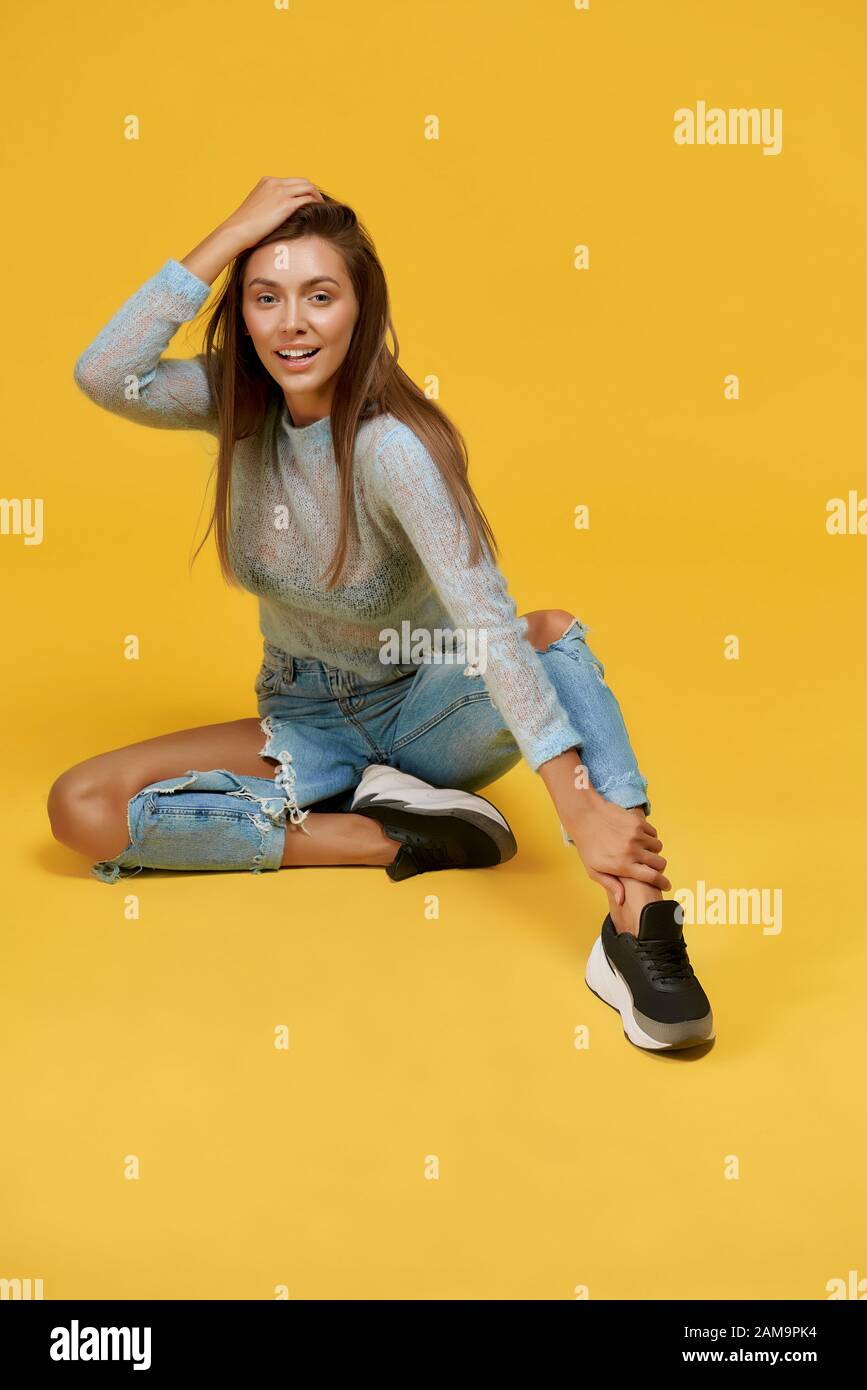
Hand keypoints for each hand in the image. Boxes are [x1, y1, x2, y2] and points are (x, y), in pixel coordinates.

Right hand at [219, 175, 325, 252]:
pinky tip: (319, 212)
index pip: (292, 181)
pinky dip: (315, 204)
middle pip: (303, 181)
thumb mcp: (257, 208)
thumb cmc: (244, 226)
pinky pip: (307, 199)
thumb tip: (279, 216)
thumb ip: (269, 205)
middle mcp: (274, 183)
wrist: (237, 230)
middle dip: (314, 191)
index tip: (310, 200)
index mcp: (267, 182)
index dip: (304, 190)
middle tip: (320, 204)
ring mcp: (280, 192)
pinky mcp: (284, 204)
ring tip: (322, 208)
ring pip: (308, 188)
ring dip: (317, 197)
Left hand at [563, 789, 669, 904]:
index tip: (666, 885)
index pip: (652, 877)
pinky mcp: (638, 822)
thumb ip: (611, 885)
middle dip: (658, 867)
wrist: (585, 817)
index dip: (663, 883)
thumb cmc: (588, 846)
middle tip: (650, 866)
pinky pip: (654, 833)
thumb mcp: (594, 870)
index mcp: (623, 865)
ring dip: (653, 851)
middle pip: (660, 863)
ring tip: (641, 850)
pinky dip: (650, 837)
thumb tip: (622, 901)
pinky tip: (638, 838)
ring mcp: (636, 835)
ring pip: (658, 847)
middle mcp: (632, 850)